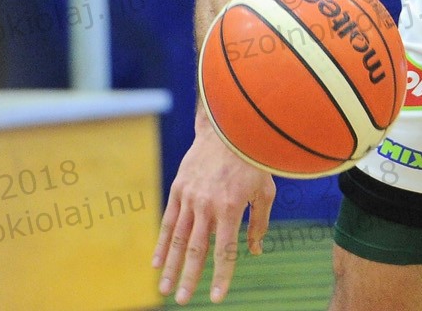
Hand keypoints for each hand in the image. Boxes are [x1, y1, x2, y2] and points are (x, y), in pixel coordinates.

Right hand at [153, 118, 275, 304]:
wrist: (230, 128)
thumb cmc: (254, 161)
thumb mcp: (265, 192)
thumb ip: (259, 224)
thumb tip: (254, 252)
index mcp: (231, 208)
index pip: (225, 251)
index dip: (221, 276)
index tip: (216, 298)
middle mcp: (207, 206)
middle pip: (196, 250)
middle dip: (189, 278)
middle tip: (182, 301)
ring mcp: (190, 197)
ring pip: (178, 239)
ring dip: (170, 266)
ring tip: (164, 289)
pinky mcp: (178, 189)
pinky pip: (169, 221)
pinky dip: (162, 243)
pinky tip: (156, 263)